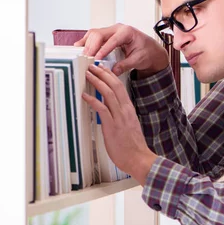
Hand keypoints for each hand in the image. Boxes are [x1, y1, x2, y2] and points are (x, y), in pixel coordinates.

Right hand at [75, 23, 169, 76]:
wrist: (151, 49)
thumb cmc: (147, 52)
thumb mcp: (138, 60)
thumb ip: (125, 65)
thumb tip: (113, 71)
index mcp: (127, 32)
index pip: (112, 40)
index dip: (103, 49)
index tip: (96, 58)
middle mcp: (118, 28)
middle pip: (99, 34)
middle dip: (91, 46)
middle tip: (86, 58)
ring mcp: (112, 31)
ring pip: (94, 34)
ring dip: (87, 44)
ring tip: (81, 55)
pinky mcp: (107, 35)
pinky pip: (95, 36)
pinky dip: (87, 42)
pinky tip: (80, 48)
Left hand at [82, 63, 156, 184]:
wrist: (139, 158)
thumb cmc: (133, 146)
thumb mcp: (128, 126)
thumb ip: (120, 117)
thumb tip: (110, 111)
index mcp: (129, 109)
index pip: (120, 87)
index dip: (110, 76)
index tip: (102, 69)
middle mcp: (125, 110)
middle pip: (114, 86)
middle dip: (103, 74)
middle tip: (93, 66)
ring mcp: (119, 117)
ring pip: (108, 93)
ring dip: (97, 82)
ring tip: (88, 75)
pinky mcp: (113, 126)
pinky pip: (102, 109)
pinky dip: (92, 100)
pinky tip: (85, 95)